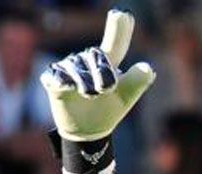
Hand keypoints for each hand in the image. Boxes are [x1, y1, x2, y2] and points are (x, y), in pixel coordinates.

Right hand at [40, 10, 155, 141]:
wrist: (87, 131)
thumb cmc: (108, 110)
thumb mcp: (125, 98)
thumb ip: (137, 82)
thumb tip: (148, 68)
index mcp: (107, 63)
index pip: (115, 43)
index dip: (120, 28)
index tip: (123, 13)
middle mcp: (86, 61)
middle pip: (96, 55)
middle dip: (103, 72)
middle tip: (106, 90)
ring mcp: (68, 69)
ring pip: (77, 67)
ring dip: (85, 83)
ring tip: (89, 95)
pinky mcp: (53, 81)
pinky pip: (56, 76)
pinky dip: (62, 81)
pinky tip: (68, 87)